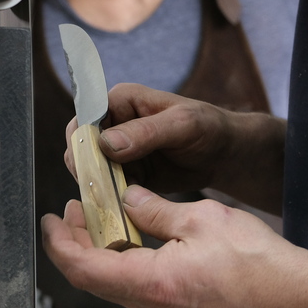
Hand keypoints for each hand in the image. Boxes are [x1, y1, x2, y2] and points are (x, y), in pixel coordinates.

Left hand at [41, 185, 307, 307]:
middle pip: (93, 276)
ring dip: (101, 249)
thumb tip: (126, 198)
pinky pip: (138, 287)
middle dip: (76, 241)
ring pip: (114, 282)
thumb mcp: (201, 218)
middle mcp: (151, 306)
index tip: (50, 218)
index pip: (83, 266)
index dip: (59, 242)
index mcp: (149, 282)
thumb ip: (155, 208)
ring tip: (101, 214)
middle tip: (74, 207)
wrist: (296, 301)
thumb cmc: (257, 262)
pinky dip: (124, 259)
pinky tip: (134, 234)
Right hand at [64, 84, 285, 209]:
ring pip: (91, 169)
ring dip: (98, 186)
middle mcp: (113, 122)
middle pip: (81, 146)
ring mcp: (117, 150)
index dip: (82, 142)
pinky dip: (110, 198)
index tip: (91, 166)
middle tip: (102, 190)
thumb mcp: (183, 125)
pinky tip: (120, 208)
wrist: (226, 154)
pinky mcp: (125, 172)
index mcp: (120, 100)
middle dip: (88, 168)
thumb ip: (146, 132)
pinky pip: (107, 186)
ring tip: (113, 201)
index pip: (86, 118)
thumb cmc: (209, 128)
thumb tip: (107, 143)